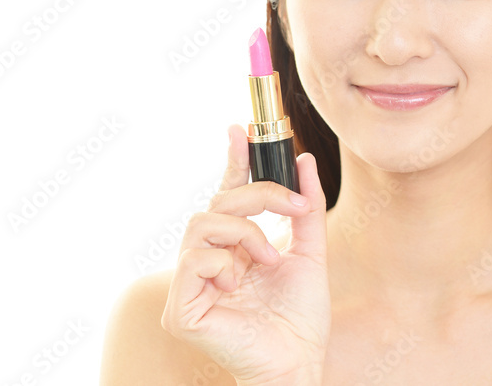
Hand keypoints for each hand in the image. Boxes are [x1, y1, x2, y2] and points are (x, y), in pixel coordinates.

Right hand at [161, 124, 330, 384]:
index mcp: (235, 248)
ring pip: (202, 224)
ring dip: (246, 233)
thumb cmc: (300, 317)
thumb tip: (304, 160)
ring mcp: (190, 286)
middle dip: (259, 196)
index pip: (228, 196)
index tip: (240, 129)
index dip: (233, 161)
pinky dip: (225, 263)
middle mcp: (208, 262)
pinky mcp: (181, 309)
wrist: (299, 361)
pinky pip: (193, 261)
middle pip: (217, 202)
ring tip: (271, 260)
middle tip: (294, 208)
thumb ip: (305, 209)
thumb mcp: (310, 252)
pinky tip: (243, 281)